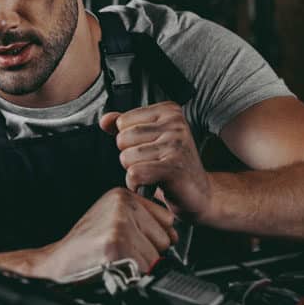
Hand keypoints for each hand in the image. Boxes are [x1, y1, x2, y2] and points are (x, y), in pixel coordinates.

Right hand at [40, 187, 177, 280]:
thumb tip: (173, 237)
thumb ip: (142, 220)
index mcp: (122, 196)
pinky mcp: (116, 245)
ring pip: (157, 256)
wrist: (58, 263)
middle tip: (122, 252)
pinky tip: (114, 267)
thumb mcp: (112, 220)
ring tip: (117, 259)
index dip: (153, 237)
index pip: (166, 219)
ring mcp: (119, 225)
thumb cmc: (86, 247)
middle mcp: (122, 206)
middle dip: (148, 252)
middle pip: (166, 238)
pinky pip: (145, 268)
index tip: (131, 241)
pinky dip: (132, 275)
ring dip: (140, 265)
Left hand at [100, 101, 212, 219]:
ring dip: (133, 172)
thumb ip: (126, 127)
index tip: (149, 149)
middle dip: (129, 157)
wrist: (198, 193)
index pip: (123, 121)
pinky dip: (136, 184)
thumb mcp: (149, 140)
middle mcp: (175, 123)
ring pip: (127, 158)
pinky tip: (150, 185)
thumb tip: (105, 120)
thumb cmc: (172, 166)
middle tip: (151, 164)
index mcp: (169, 111)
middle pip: (123, 139)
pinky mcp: (173, 167)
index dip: (128, 141)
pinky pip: (134, 174)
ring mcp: (176, 144)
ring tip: (153, 174)